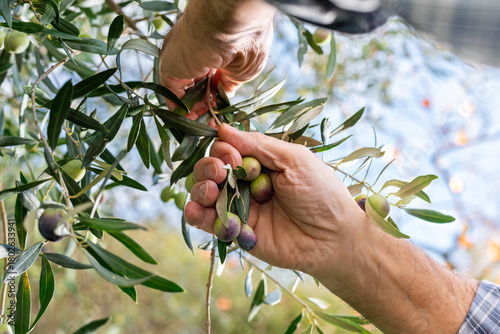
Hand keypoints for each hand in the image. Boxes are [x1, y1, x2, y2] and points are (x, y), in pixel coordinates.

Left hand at [159, 0, 275, 119]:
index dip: (215, 94)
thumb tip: (224, 95)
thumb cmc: (244, 40)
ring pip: (184, 90)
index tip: (221, 110)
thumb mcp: (243, 69)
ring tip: (204, 127)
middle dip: (203, 106)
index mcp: (211, 45)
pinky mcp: (169, 67)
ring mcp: (180, 58)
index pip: (210, 74)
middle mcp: (193, 50)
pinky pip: (172, 93)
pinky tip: (193, 122)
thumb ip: (230, 83)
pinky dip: (180, 110)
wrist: (231, 24)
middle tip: (212, 123)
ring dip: (193, 111)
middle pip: (196, 83)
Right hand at [185, 124, 365, 277]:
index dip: (224, 151)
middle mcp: (246, 184)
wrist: (334, 238)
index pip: (227, 150)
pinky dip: (197, 215)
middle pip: (210, 170)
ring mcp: (240, 208)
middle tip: (220, 173)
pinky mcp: (236, 233)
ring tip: (211, 191)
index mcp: (260, 163)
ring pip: (203, 194)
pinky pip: (207, 222)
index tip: (234, 157)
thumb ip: (258, 145)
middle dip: (208, 168)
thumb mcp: (294, 160)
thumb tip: (221, 128)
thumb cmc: (321, 194)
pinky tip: (197, 210)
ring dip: (199, 188)